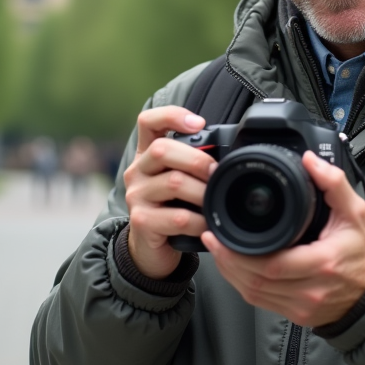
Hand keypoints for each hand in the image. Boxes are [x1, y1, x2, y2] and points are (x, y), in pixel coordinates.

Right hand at [124, 106, 217, 278]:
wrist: (151, 249)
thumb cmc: (171, 209)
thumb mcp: (177, 181)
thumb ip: (191, 163)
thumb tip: (228, 153)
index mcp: (146, 155)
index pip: (148, 122)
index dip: (171, 115)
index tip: (199, 123)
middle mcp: (137, 171)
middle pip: (162, 149)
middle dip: (197, 159)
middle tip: (217, 173)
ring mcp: (136, 196)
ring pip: (173, 182)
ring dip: (203, 192)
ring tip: (217, 200)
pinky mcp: (141, 222)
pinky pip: (177, 217)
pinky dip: (199, 221)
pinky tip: (208, 224)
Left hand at [202, 151, 364, 326]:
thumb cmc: (364, 252)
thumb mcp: (355, 212)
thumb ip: (333, 183)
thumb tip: (310, 161)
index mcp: (323, 263)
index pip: (273, 264)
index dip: (239, 253)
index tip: (222, 233)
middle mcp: (310, 289)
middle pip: (256, 281)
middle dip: (228, 260)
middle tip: (212, 237)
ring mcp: (302, 306)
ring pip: (254, 294)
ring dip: (231, 272)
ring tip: (217, 249)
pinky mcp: (296, 315)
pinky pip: (261, 302)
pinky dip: (243, 284)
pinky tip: (233, 268)